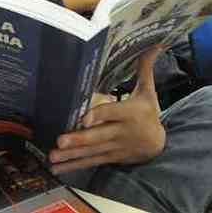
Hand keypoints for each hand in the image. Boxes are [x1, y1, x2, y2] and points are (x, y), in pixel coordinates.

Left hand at [49, 46, 165, 173]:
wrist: (158, 144)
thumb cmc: (149, 112)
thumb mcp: (148, 90)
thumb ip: (145, 68)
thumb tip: (154, 44)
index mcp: (130, 113)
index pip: (112, 112)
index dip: (98, 115)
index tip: (84, 118)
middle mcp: (121, 132)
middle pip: (99, 135)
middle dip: (79, 138)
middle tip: (60, 140)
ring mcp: (114, 147)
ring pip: (92, 151)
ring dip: (71, 154)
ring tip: (52, 156)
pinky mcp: (109, 157)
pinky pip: (90, 162)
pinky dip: (74, 166)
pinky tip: (57, 168)